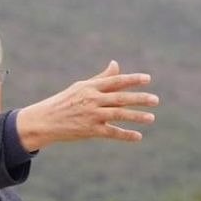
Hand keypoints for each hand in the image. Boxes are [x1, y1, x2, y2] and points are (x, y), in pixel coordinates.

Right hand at [16, 60, 158, 150]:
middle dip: (139, 98)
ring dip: (136, 116)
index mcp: (90, 87)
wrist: (44, 121)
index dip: (132, 80)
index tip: (148, 79)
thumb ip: (101, 78)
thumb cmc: (64, 102)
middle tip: (156, 100)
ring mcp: (91, 115)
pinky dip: (125, 134)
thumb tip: (116, 64)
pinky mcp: (89, 130)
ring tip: (151, 118)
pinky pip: (111, 132)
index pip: (115, 81)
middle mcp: (91, 100)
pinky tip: (138, 136)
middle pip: (120, 98)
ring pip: (118, 114)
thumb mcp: (81, 87)